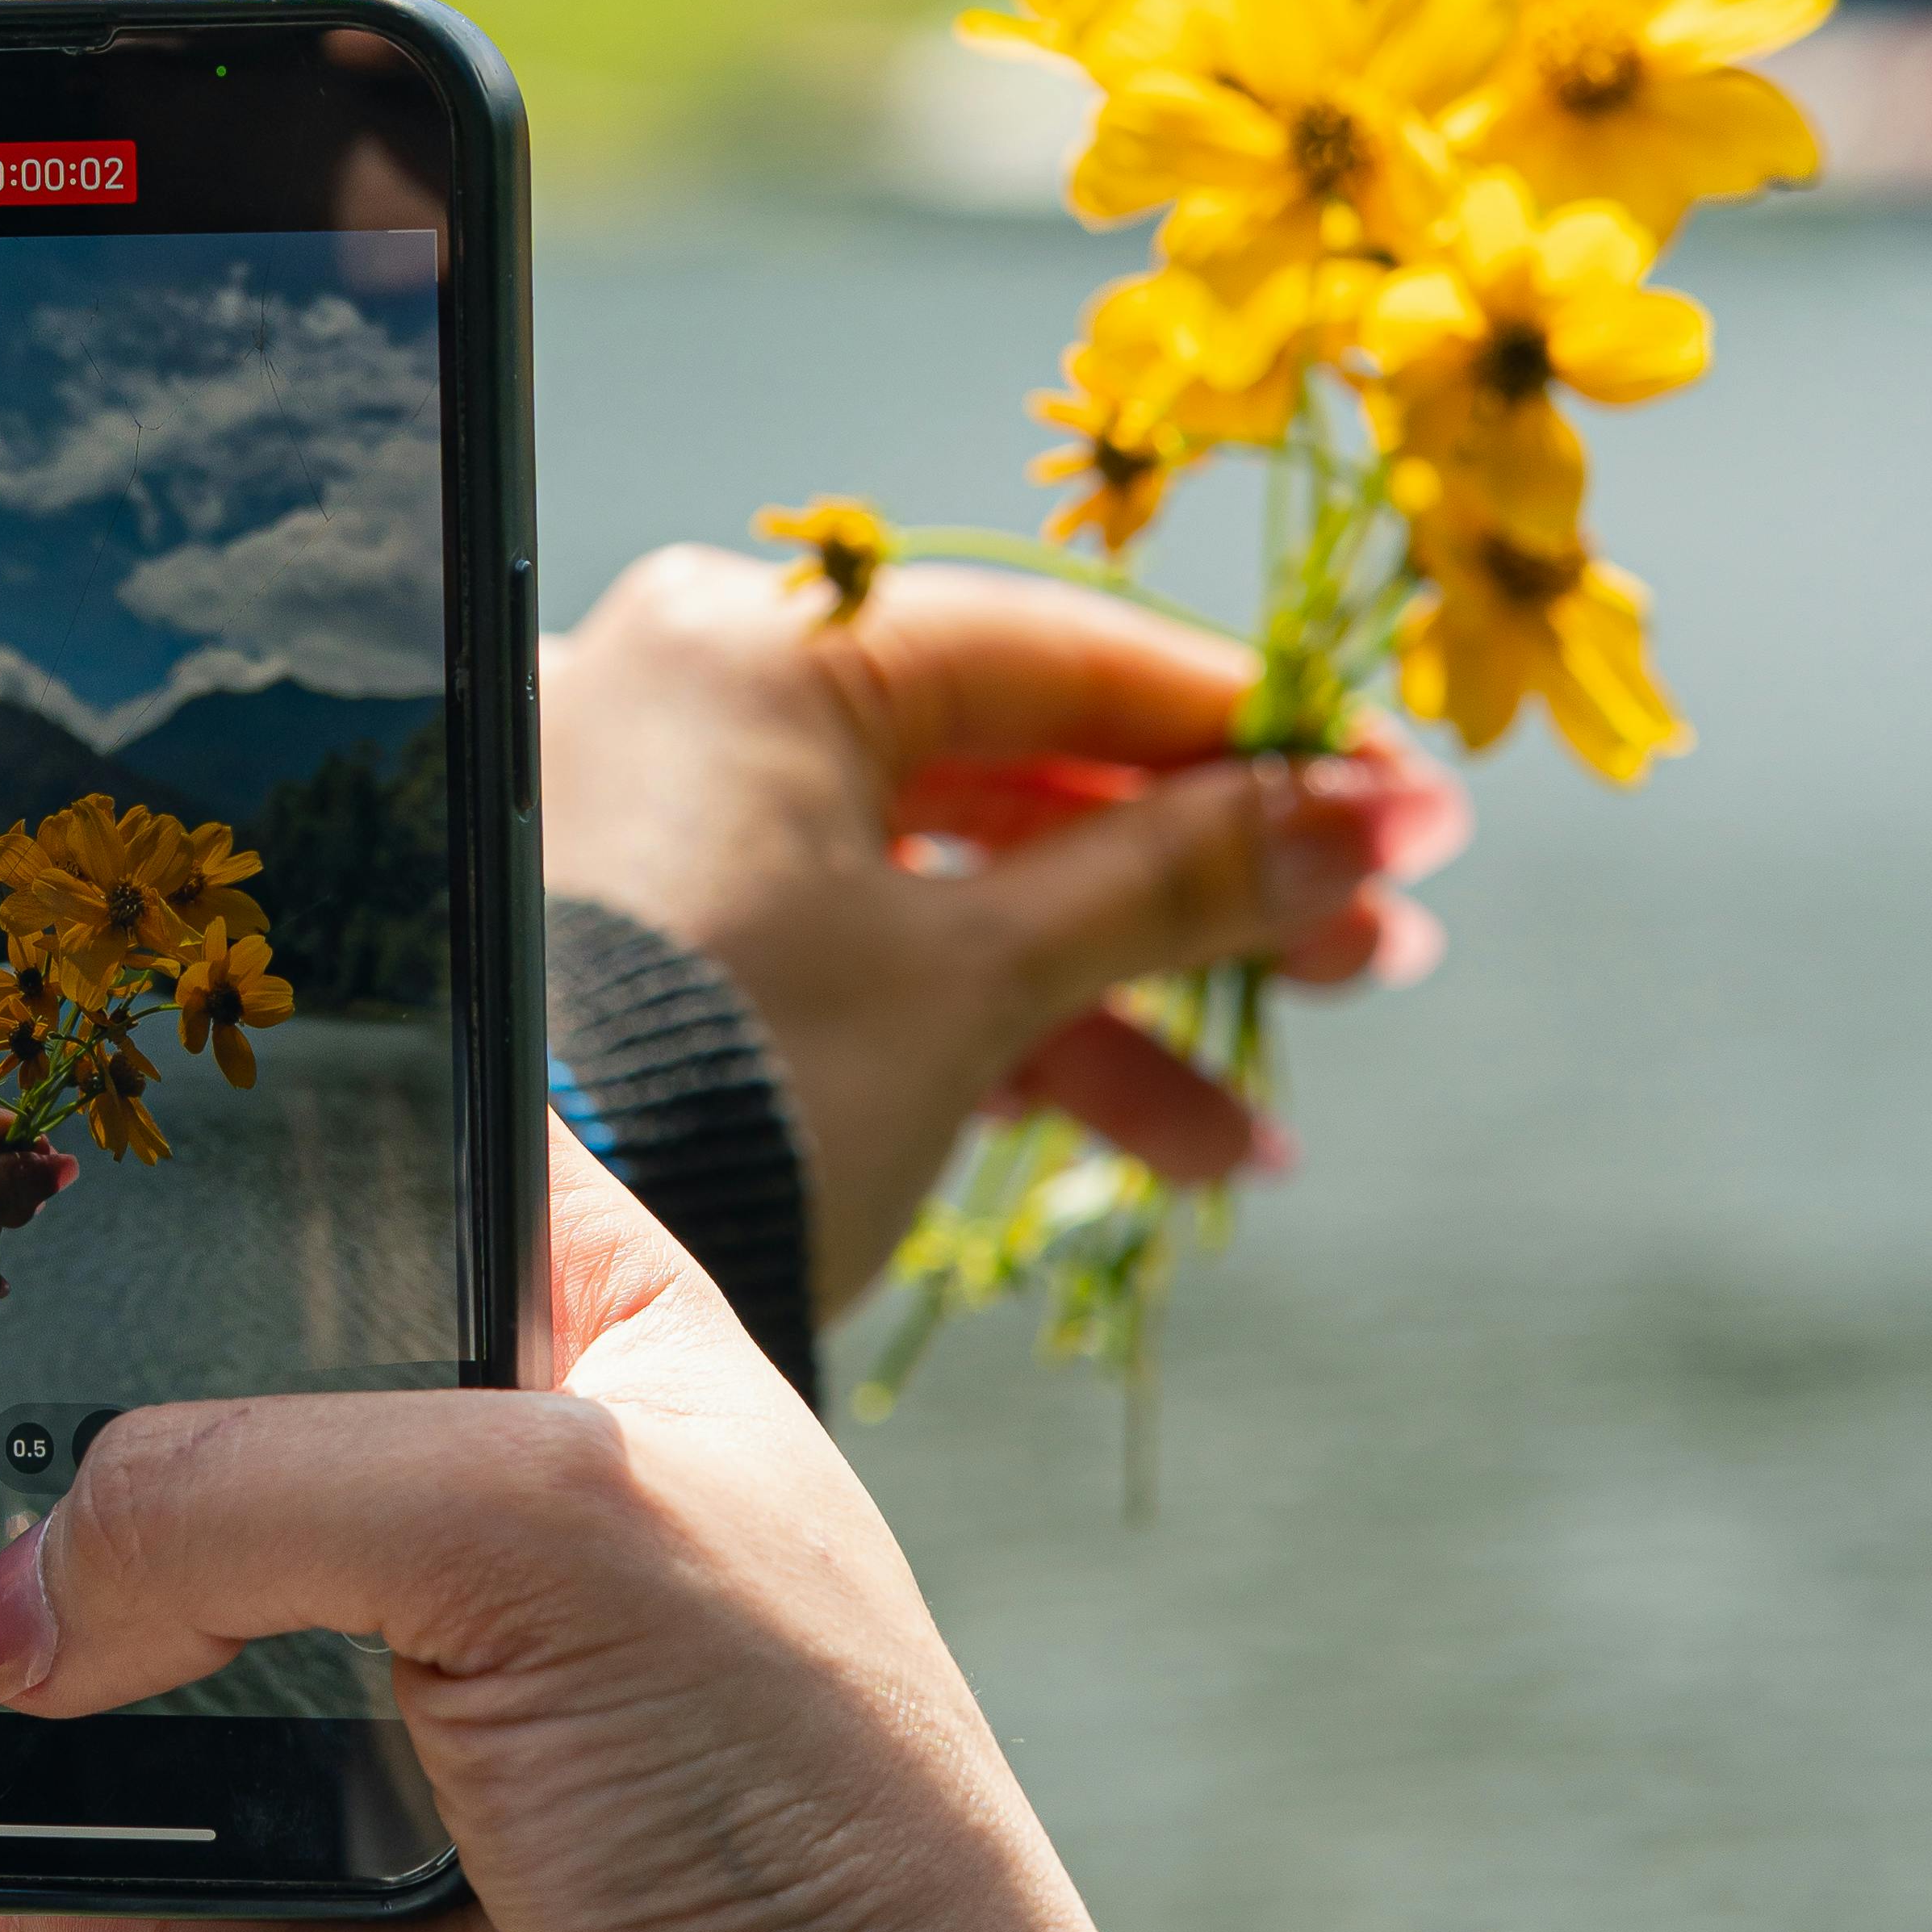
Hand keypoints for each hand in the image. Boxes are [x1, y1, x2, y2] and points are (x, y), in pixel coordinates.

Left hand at [539, 549, 1468, 1309]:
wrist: (524, 1288)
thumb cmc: (741, 1085)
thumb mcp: (980, 978)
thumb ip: (1176, 875)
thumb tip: (1373, 813)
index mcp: (760, 643)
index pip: (1059, 651)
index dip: (1252, 738)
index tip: (1408, 802)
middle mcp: (697, 694)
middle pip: (1017, 768)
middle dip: (1206, 884)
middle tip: (1371, 955)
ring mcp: (673, 822)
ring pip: (956, 879)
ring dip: (1128, 992)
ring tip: (1268, 1111)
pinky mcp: (673, 946)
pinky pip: (874, 950)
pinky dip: (1009, 1035)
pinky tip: (1174, 1144)